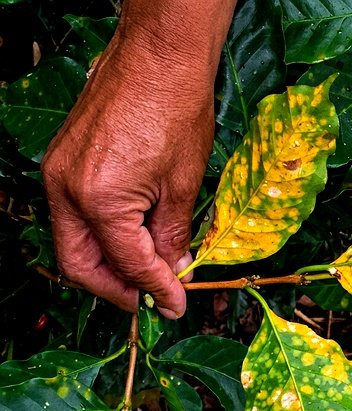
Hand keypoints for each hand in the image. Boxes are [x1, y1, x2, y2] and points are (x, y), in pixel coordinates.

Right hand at [41, 27, 214, 317]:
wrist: (159, 55)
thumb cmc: (176, 110)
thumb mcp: (184, 184)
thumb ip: (172, 235)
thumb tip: (174, 268)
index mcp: (98, 200)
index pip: (127, 264)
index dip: (154, 290)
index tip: (176, 305)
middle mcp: (66, 189)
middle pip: (80, 263)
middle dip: (116, 287)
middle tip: (151, 297)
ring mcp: (58, 172)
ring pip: (74, 239)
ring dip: (108, 262)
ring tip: (146, 272)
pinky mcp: (64, 159)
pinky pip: (75, 212)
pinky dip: (101, 233)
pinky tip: (132, 237)